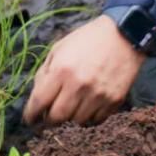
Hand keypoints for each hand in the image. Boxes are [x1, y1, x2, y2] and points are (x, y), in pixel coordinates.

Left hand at [23, 16, 145, 125]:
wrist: (124, 34)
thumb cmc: (88, 39)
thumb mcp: (59, 48)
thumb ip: (44, 73)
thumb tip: (37, 98)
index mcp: (61, 70)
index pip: (39, 102)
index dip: (31, 115)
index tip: (31, 119)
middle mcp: (79, 86)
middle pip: (57, 118)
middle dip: (50, 119)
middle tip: (51, 114)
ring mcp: (98, 95)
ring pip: (76, 122)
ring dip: (71, 116)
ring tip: (73, 104)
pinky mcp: (114, 101)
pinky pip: (96, 120)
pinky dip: (89, 117)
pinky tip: (88, 105)